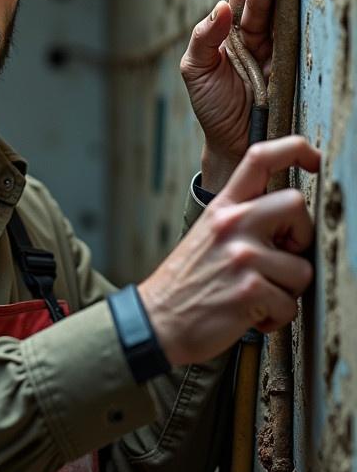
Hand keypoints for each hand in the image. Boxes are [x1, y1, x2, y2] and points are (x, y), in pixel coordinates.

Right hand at [138, 137, 319, 366]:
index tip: (315, 159)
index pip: (259, 158)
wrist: (155, 322)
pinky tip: (253, 316)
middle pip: (296, 204)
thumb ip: (243, 218)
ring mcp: (241, 256)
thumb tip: (289, 218)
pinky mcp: (249, 291)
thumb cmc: (187, 283)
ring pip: (302, 268)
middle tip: (281, 257)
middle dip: (301, 237)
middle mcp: (232, 224)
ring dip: (287, 290)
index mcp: (222, 208)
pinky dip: (276, 318)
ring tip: (258, 296)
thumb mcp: (207, 235)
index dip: (295, 149)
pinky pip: (290, 305)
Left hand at [180, 0, 277, 188]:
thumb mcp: (194, 70)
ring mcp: (275, 48)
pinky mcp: (289, 66)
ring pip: (276, 11)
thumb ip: (203, 39)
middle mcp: (255, 33)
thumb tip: (220, 8)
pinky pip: (292, 40)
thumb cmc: (212, 104)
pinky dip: (289, 23)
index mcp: (231, 29)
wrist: (231, 142)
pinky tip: (285, 2)